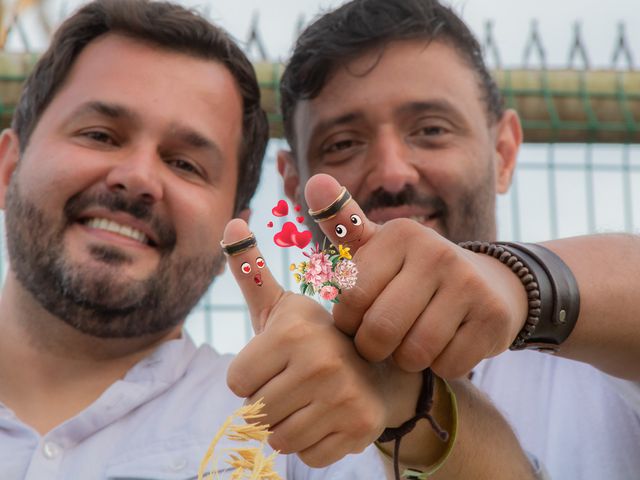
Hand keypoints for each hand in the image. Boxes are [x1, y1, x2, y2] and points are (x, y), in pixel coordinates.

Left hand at [223, 219, 420, 466]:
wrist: (381, 365)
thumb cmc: (318, 337)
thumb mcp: (284, 305)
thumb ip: (252, 270)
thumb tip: (230, 221)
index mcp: (293, 331)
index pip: (235, 382)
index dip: (253, 375)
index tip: (280, 361)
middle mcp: (320, 363)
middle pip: (255, 413)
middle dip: (270, 402)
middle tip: (299, 381)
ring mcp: (344, 398)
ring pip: (280, 439)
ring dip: (291, 425)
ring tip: (314, 398)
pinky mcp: (361, 428)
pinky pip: (309, 456)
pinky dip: (315, 443)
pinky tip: (331, 417)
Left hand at [304, 174, 528, 377]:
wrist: (488, 284)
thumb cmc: (414, 271)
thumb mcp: (379, 247)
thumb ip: (344, 223)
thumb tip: (315, 182)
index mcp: (401, 235)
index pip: (351, 299)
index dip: (349, 322)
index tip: (358, 319)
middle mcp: (437, 253)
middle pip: (380, 330)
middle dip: (374, 348)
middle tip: (380, 342)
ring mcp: (470, 284)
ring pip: (414, 353)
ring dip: (407, 360)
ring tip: (410, 343)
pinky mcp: (493, 317)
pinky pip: (448, 366)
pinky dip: (440, 367)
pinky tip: (444, 346)